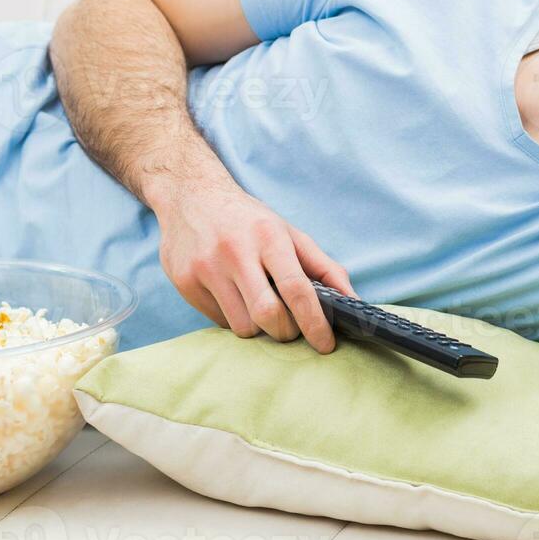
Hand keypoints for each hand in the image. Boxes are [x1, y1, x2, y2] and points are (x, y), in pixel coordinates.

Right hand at [155, 179, 356, 351]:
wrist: (191, 195)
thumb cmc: (248, 220)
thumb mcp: (288, 233)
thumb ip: (324, 267)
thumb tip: (353, 301)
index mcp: (268, 236)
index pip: (296, 288)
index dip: (314, 323)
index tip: (326, 345)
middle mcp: (235, 251)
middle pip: (268, 315)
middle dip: (286, 332)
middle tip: (290, 327)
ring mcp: (206, 267)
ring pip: (242, 326)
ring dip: (258, 328)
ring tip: (258, 306)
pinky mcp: (185, 282)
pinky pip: (219, 322)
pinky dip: (233, 319)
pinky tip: (232, 296)